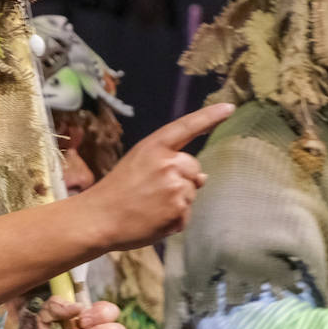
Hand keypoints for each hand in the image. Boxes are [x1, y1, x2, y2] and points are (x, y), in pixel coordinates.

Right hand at [77, 102, 231, 251]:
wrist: (98, 220)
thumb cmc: (116, 191)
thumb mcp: (138, 164)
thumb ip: (169, 163)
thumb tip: (203, 177)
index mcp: (154, 147)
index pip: (187, 127)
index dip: (209, 117)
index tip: (229, 108)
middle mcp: (168, 164)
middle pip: (194, 168)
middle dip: (183, 178)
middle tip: (153, 191)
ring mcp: (175, 189)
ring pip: (192, 192)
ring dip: (178, 201)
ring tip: (150, 207)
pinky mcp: (179, 212)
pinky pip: (187, 214)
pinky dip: (174, 219)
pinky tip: (154, 220)